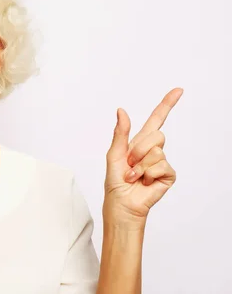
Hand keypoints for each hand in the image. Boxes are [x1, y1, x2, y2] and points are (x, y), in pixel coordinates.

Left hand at [103, 88, 183, 228]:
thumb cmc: (116, 181)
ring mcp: (161, 162)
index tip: (178, 90)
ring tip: (134, 175)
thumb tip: (121, 110)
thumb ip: (120, 132)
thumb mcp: (114, 154)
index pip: (157, 119)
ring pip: (156, 150)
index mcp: (139, 142)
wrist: (122, 203)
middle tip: (130, 163)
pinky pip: (161, 165)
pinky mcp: (168, 174)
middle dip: (138, 149)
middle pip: (156, 134)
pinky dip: (148, 173)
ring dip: (140, 164)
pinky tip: (143, 181)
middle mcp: (152, 150)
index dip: (167, 104)